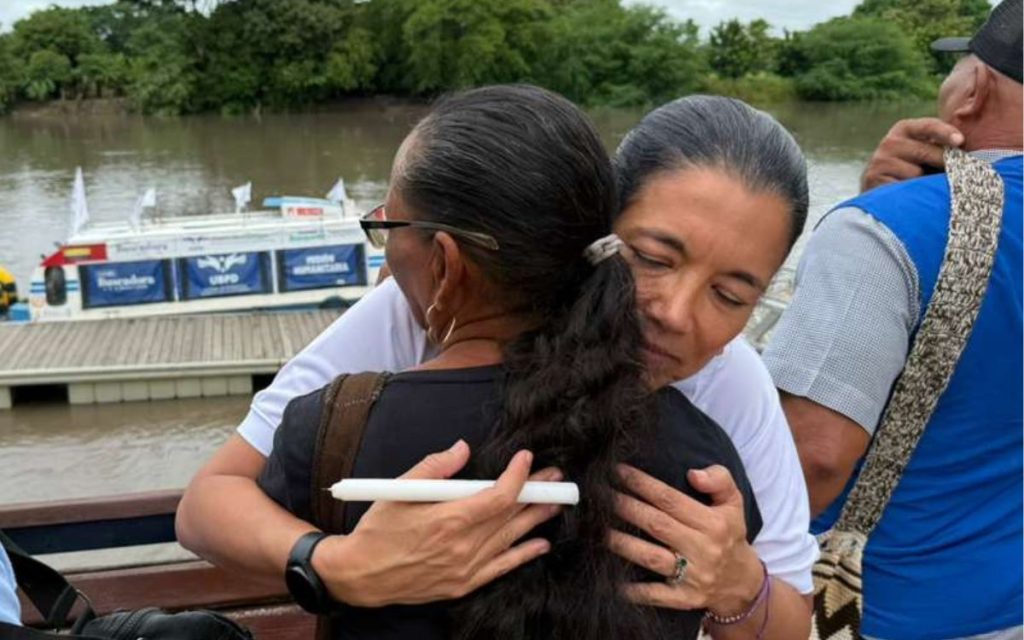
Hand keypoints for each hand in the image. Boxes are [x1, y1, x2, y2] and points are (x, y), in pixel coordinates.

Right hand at [312, 441, 562, 606]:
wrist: (360, 576)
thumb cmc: (377, 531)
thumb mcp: (399, 490)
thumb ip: (434, 467)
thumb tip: (462, 448)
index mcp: (448, 520)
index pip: (499, 496)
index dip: (518, 476)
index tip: (526, 458)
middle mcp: (462, 547)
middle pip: (512, 516)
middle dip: (536, 493)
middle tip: (556, 478)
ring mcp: (465, 568)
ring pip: (511, 539)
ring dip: (536, 519)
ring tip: (556, 503)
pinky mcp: (462, 584)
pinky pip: (502, 567)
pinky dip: (524, 554)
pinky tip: (540, 543)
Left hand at [609, 464, 761, 614]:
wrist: (741, 582)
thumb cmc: (729, 535)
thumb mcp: (734, 503)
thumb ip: (719, 480)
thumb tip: (693, 473)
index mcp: (713, 523)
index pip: (670, 500)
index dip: (642, 484)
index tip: (619, 472)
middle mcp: (702, 549)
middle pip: (657, 525)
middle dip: (626, 508)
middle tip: (601, 496)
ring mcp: (693, 576)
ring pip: (652, 557)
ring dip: (623, 543)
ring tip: (599, 530)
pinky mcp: (684, 599)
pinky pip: (656, 595)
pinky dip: (635, 590)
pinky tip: (613, 581)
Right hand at [861, 118, 963, 192]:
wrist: (877, 193)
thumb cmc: (910, 170)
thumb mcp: (924, 153)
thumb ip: (941, 148)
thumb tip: (972, 153)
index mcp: (904, 129)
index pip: (928, 126)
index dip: (945, 132)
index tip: (960, 141)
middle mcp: (889, 142)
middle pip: (926, 151)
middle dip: (945, 163)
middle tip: (958, 174)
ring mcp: (879, 161)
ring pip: (915, 173)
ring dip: (923, 183)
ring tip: (920, 188)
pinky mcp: (873, 180)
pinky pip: (902, 189)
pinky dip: (910, 194)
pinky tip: (908, 195)